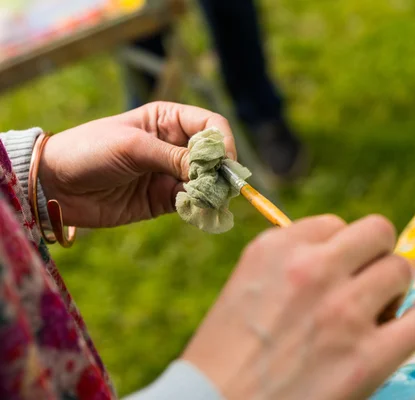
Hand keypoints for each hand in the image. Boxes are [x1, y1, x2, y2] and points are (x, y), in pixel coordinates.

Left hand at [39, 102, 235, 227]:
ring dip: (212, 193)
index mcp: (168, 120)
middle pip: (213, 157)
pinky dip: (198, 208)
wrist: (55, 185)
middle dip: (220, 172)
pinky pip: (191, 203)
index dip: (223, 143)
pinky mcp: (164, 200)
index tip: (225, 163)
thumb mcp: (133, 148)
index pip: (211, 126)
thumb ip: (174, 158)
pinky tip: (197, 212)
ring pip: (206, 182)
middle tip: (220, 188)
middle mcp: (174, 146)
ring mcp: (170, 174)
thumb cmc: (90, 152)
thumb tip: (213, 170)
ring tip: (208, 203)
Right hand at [182, 214, 414, 399]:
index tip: (333, 272)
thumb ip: (290, 262)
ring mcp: (343, 311)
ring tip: (376, 314)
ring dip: (393, 291)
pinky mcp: (367, 357)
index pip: (334, 224)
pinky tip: (396, 338)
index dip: (338, 251)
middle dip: (376, 256)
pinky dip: (413, 327)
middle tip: (367, 283)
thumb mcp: (246, 285)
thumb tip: (342, 255)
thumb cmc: (226, 354)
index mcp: (276, 249)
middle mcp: (312, 270)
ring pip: (401, 270)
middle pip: (377, 232)